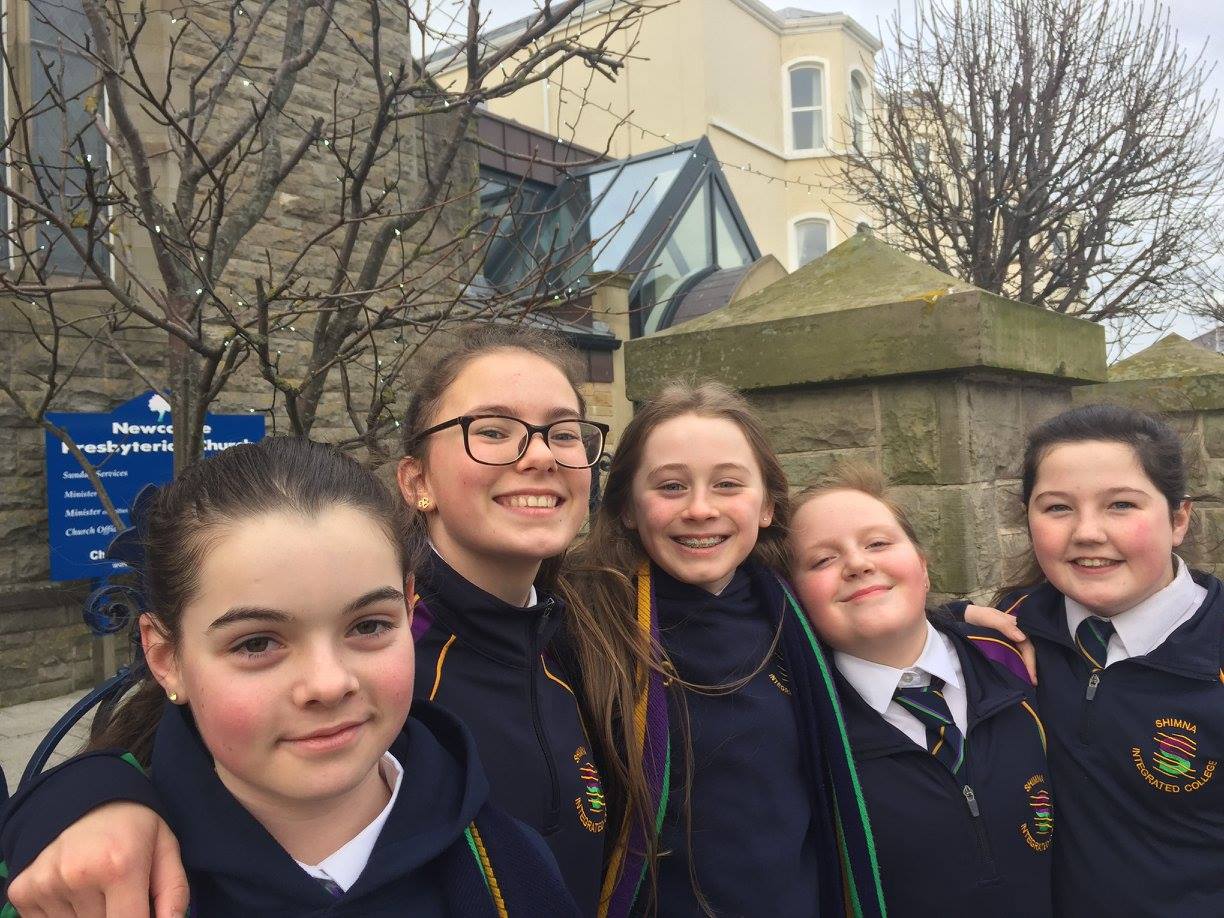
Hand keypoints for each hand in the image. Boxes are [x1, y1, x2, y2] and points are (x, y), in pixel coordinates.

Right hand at [6, 801, 187, 917]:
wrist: (83, 799)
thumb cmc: (131, 827)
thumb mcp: (165, 848)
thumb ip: (174, 893)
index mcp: (120, 865)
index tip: (139, 912)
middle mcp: (78, 875)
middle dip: (115, 912)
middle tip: (118, 888)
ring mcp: (45, 883)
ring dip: (89, 914)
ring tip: (96, 885)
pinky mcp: (22, 890)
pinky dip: (63, 913)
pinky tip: (72, 888)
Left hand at [964, 604, 1037, 683]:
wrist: (967, 616)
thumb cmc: (980, 616)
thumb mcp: (990, 618)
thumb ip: (1005, 626)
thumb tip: (1022, 638)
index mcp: (1018, 627)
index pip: (1028, 646)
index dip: (1031, 661)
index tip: (1032, 676)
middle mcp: (1017, 635)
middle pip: (1027, 652)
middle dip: (1031, 668)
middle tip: (1033, 684)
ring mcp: (1012, 641)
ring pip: (1022, 655)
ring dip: (1025, 668)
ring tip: (1028, 683)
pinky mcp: (1005, 645)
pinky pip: (1014, 655)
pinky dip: (1017, 665)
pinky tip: (1018, 674)